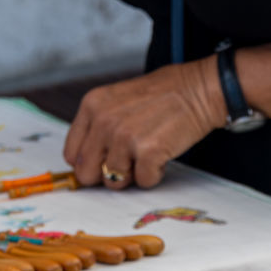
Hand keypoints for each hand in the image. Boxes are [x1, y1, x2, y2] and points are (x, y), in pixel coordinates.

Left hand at [63, 58, 225, 188]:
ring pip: (114, 181)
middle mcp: (104, 122)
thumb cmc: (163, 95)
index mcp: (92, 106)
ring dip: (133, 174)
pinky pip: (143, 181)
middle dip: (106, 174)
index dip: (88, 164)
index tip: (103, 163)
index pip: (71, 153)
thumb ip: (99, 126)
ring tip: (148, 152)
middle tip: (127, 162)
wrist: (198, 89)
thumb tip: (87, 163)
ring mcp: (125, 137)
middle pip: (87, 173)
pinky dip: (155, 174)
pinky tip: (162, 154)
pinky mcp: (147, 152)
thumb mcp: (118, 100)